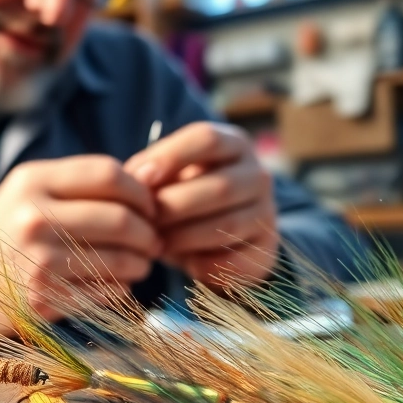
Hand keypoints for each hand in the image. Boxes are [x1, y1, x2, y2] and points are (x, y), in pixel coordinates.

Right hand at [0, 154, 160, 332]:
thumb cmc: (2, 232)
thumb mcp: (27, 191)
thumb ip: (78, 183)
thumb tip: (146, 182)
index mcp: (32, 181)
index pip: (109, 174)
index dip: (140, 190)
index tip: (149, 203)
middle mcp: (35, 218)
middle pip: (121, 218)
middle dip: (149, 230)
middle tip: (153, 238)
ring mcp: (40, 263)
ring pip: (122, 259)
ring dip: (142, 261)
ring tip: (141, 261)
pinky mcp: (46, 301)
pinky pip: (108, 291)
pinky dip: (124, 287)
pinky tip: (118, 282)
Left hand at [124, 121, 277, 286]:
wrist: (215, 240)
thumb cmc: (183, 197)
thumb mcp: (168, 176)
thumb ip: (151, 171)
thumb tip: (135, 178)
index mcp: (234, 145)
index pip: (208, 139)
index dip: (171, 157)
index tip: (139, 179)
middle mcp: (258, 176)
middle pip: (221, 186)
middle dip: (174, 206)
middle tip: (144, 220)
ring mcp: (267, 214)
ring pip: (227, 225)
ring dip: (183, 236)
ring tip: (155, 242)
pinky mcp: (266, 252)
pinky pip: (233, 260)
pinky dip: (199, 263)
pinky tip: (180, 261)